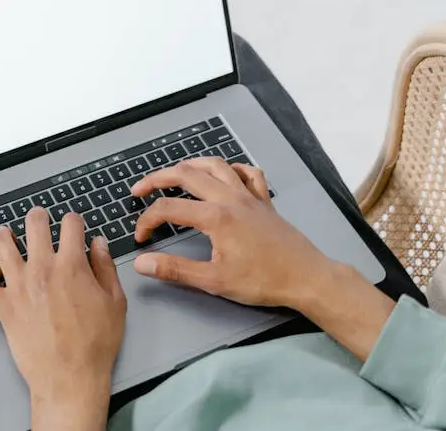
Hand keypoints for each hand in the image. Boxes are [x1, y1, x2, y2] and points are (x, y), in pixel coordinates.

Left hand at [0, 208, 126, 430]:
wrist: (70, 377)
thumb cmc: (95, 344)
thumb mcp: (115, 302)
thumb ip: (106, 268)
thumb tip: (98, 244)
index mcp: (72, 265)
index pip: (70, 224)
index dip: (74, 220)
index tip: (74, 225)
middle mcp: (42, 269)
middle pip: (34, 225)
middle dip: (38, 217)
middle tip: (39, 219)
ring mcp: (18, 286)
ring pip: (1, 244)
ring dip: (4, 235)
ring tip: (7, 235)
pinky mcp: (2, 306)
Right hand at [129, 157, 335, 309]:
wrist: (306, 277)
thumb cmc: (263, 281)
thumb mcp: (214, 281)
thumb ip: (175, 270)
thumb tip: (142, 263)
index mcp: (215, 217)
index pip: (168, 209)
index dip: (147, 220)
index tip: (141, 239)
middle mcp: (230, 198)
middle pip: (186, 174)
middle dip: (157, 178)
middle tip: (139, 189)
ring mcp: (249, 196)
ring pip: (215, 165)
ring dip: (190, 165)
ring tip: (174, 173)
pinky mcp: (264, 201)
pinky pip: (247, 173)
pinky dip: (231, 169)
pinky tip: (223, 175)